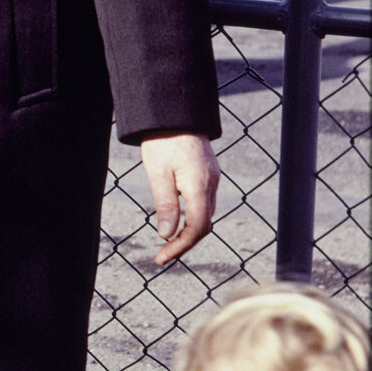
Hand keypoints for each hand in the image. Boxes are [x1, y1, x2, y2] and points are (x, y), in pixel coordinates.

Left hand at [140, 133, 220, 266]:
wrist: (175, 112)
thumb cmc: (163, 140)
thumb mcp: (158, 172)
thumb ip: (165, 204)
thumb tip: (167, 234)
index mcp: (199, 186)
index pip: (197, 228)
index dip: (180, 247)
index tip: (162, 258)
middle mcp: (211, 184)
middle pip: (204, 224)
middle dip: (185, 243)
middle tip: (163, 255)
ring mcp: (213, 178)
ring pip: (206, 214)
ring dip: (189, 231)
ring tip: (168, 242)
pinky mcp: (209, 173)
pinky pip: (205, 202)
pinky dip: (193, 216)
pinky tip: (178, 220)